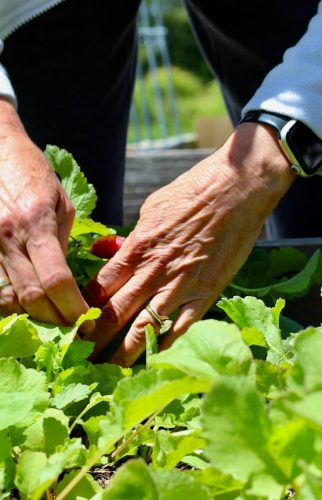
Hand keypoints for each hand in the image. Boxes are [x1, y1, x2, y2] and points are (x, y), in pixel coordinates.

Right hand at [0, 99, 92, 329]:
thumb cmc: (35, 175)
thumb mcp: (61, 204)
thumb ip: (61, 242)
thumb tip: (66, 281)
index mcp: (36, 225)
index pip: (56, 281)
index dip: (73, 307)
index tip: (87, 320)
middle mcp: (7, 238)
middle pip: (30, 297)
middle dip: (54, 319)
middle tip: (73, 328)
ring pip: (7, 296)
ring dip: (32, 314)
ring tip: (54, 319)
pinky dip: (11, 300)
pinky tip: (28, 304)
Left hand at [84, 123, 294, 365]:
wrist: (237, 188)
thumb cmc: (195, 191)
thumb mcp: (152, 207)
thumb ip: (135, 236)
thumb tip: (120, 252)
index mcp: (137, 247)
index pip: (100, 287)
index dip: (84, 310)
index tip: (75, 324)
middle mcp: (153, 271)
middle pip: (113, 314)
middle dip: (93, 339)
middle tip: (79, 358)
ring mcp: (181, 285)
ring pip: (143, 328)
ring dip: (123, 353)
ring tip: (108, 370)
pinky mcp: (207, 293)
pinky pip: (182, 328)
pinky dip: (166, 347)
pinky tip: (154, 361)